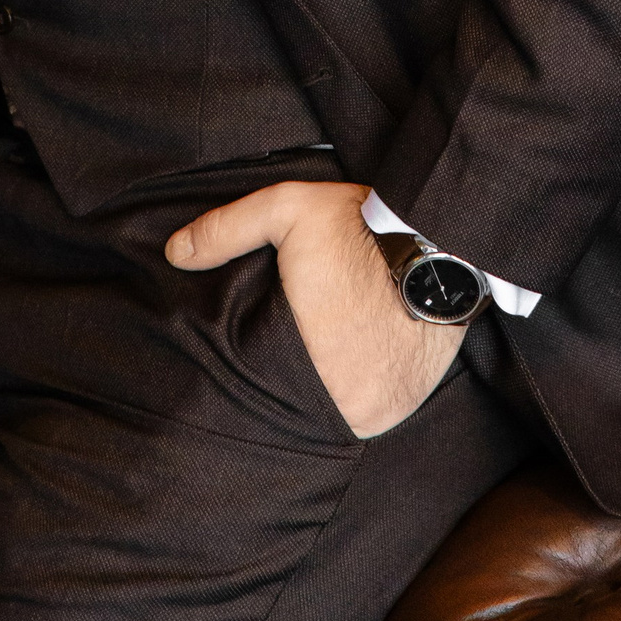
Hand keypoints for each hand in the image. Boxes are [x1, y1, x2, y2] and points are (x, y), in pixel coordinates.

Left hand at [165, 180, 460, 436]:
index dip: (258, 369)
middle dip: (293, 384)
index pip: (265, 388)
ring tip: (321, 356)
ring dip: (330, 391)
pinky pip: (376, 406)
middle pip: (303, 404)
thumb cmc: (361, 228)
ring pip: (339, 411)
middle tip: (291, 351)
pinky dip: (365, 388)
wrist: (445, 239)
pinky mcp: (412, 401)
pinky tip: (355, 358)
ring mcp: (387, 410)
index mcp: (308, 369)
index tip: (258, 347)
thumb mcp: (289, 210)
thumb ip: (229, 229)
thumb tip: (175, 253)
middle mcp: (353, 406)